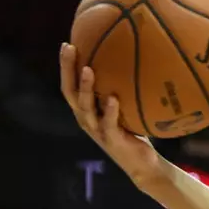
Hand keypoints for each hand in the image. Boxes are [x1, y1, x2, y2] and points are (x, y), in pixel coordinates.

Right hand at [59, 43, 163, 190]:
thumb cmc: (133, 132)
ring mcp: (97, 130)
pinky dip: (109, 111)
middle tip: (69, 48)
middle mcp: (86, 119)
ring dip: (86, 88)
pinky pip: (108, 124)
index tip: (67, 44)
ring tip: (88, 69)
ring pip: (85, 107)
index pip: (70, 85)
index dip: (66, 67)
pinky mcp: (111, 140)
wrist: (142, 164)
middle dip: (68, 69)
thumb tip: (133, 62)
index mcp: (86, 111)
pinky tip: (112, 99)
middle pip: (71, 92)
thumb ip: (121, 91)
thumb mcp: (124, 109)